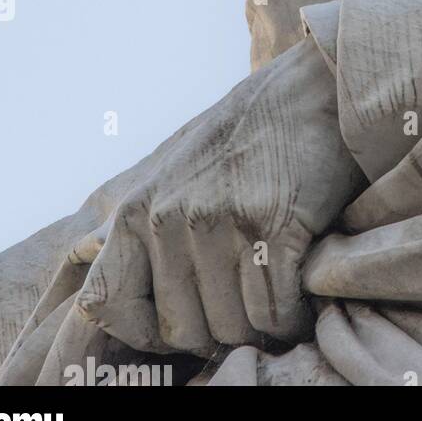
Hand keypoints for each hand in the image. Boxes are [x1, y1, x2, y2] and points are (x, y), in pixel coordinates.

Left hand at [73, 36, 360, 357]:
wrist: (316, 89)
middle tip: (249, 305)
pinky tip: (302, 290)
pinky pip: (275, 311)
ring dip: (261, 326)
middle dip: (219, 330)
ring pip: (233, 327)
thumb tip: (106, 299)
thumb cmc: (249, 138)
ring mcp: (219, 220)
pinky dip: (293, 316)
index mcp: (135, 210)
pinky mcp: (273, 224)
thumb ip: (144, 230)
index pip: (105, 305)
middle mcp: (168, 217)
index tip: (186, 324)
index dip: (146, 331)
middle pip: (183, 329)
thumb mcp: (176, 173)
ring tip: (279, 297)